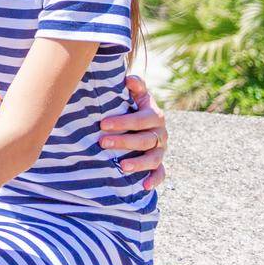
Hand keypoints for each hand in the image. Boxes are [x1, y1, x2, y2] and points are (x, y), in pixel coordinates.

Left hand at [99, 74, 167, 189]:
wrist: (140, 122)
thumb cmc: (132, 106)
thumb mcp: (135, 95)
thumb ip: (135, 86)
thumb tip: (129, 78)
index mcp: (154, 115)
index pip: (141, 119)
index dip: (123, 122)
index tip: (103, 124)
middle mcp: (160, 133)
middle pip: (145, 140)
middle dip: (124, 142)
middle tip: (103, 143)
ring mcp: (161, 150)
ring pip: (153, 158)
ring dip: (138, 163)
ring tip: (121, 166)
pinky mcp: (159, 163)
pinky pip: (161, 173)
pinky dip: (154, 180)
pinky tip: (143, 186)